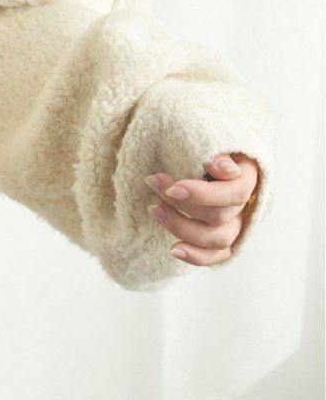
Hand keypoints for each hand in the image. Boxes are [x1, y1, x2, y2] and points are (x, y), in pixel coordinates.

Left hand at [143, 152, 261, 265]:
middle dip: (181, 205)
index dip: (203, 195)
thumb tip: (222, 169)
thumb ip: (219, 154)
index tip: (172, 189)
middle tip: (152, 183)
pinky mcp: (225, 241)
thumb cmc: (206, 148)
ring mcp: (236, 226)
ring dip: (181, 227)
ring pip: (216, 239)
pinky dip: (196, 257)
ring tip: (154, 209)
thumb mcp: (213, 142)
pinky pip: (216, 256)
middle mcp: (246, 206)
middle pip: (220, 217)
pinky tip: (173, 250)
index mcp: (248, 178)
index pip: (235, 193)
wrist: (203, 158)